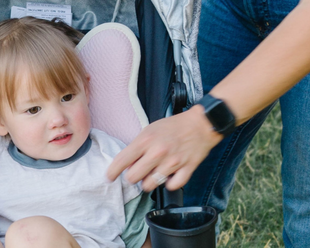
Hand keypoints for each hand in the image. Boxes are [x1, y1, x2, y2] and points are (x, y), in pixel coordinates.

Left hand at [106, 106, 223, 191]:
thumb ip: (138, 147)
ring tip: (153, 174)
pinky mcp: (186, 169)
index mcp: (146, 140)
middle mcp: (157, 152)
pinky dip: (169, 184)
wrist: (200, 124)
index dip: (112, 172)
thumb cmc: (173, 126)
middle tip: (137, 173)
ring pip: (150, 184)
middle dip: (133, 178)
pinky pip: (172, 186)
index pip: (122, 160)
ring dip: (149, 182)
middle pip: (133, 177)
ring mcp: (172, 162)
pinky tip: (169, 176)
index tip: (109, 177)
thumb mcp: (150, 130)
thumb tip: (128, 165)